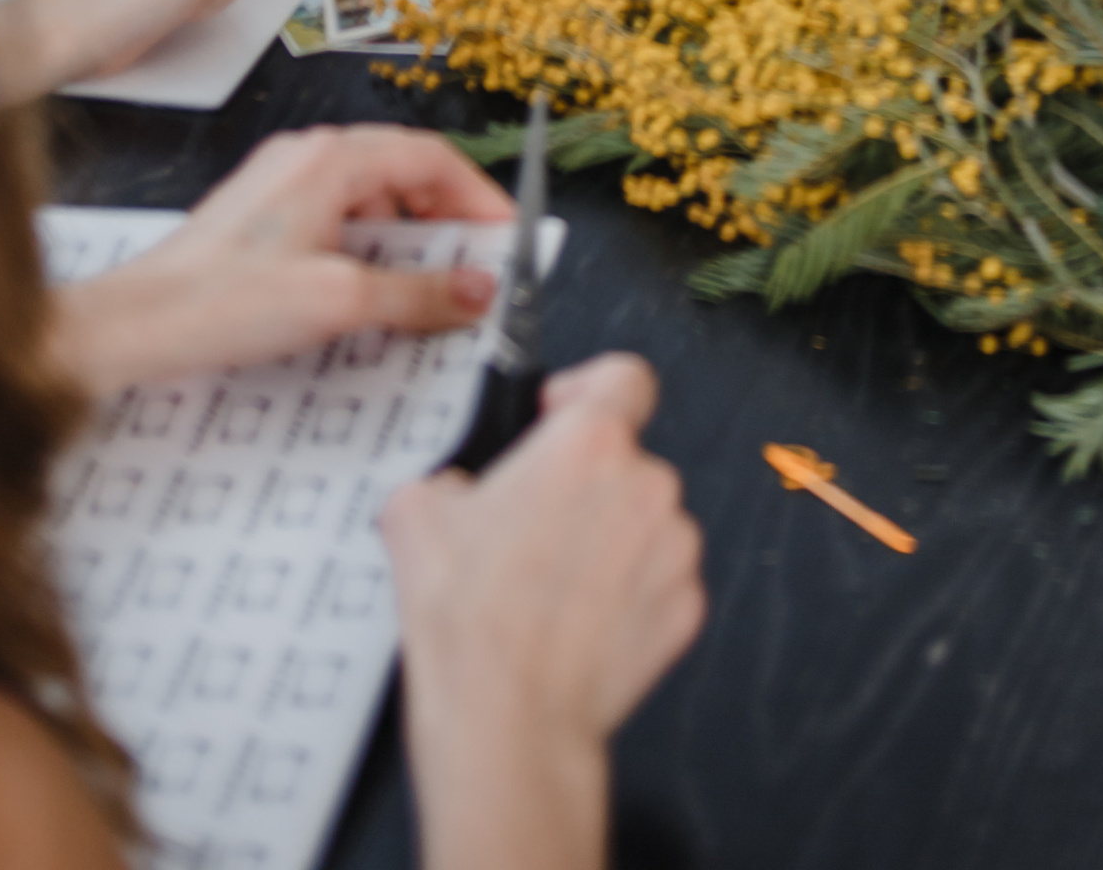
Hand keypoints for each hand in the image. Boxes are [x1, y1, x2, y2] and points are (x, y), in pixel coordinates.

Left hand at [53, 125, 513, 396]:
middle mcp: (307, 156)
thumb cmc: (219, 303)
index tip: (505, 240)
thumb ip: (418, 293)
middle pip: (402, 173)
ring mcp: (280, 183)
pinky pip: (335, 219)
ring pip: (368, 198)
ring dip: (405, 239)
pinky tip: (367, 293)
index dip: (478, 198)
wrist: (132, 327)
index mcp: (331, 157)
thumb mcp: (338, 301)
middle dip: (445, 221)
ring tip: (423, 290)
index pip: (432, 157)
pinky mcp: (260, 216)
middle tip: (472, 268)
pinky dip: (366, 249)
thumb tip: (478, 290)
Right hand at [385, 355, 705, 869]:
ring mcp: (675, 547)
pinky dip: (628, 595)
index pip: (624, 377)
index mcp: (590, 443)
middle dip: (583, 489)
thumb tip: (453, 491)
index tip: (563, 415)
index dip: (589, 389)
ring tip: (549, 589)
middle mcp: (646, 483)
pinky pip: (659, 582)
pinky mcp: (687, 606)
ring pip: (643, 523)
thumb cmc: (469, 626)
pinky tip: (578, 624)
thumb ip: (448, 477)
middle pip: (623, 462)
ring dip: (607, 542)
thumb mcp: (416, 518)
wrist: (507, 725)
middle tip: (532, 531)